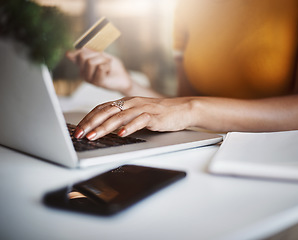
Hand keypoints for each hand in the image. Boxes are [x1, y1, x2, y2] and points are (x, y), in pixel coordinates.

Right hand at [66, 48, 131, 93]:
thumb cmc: (113, 68)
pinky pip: (100, 67)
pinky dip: (107, 66)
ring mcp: (89, 79)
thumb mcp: (101, 56)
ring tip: (107, 67)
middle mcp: (83, 74)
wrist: (123, 79)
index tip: (94, 53)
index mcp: (83, 67)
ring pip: (91, 62)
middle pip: (82, 56)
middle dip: (96, 55)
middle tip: (104, 61)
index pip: (75, 55)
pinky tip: (109, 72)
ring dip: (103, 61)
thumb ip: (91, 52)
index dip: (83, 50)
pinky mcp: (97, 82)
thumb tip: (79, 47)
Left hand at [73, 97, 194, 139]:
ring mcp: (143, 108)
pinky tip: (122, 134)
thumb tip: (104, 129)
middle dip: (91, 123)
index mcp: (125, 102)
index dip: (88, 118)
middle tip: (80, 134)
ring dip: (106, 127)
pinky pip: (140, 120)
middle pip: (107, 111)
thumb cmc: (158, 113)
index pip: (102, 108)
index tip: (78, 129)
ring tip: (95, 136)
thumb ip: (122, 118)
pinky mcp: (154, 115)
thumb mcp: (136, 113)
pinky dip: (130, 127)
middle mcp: (132, 103)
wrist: (182, 109)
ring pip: (120, 116)